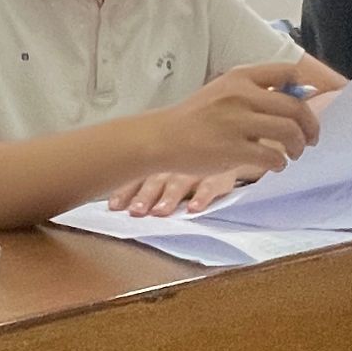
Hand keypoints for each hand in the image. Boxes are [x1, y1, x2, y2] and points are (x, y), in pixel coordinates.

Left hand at [108, 166, 258, 217]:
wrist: (237, 138)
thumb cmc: (197, 152)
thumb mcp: (172, 158)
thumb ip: (149, 173)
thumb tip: (116, 199)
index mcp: (162, 159)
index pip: (139, 175)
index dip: (126, 191)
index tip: (113, 207)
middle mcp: (177, 161)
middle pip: (157, 180)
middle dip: (144, 196)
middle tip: (135, 212)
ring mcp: (200, 166)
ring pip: (181, 183)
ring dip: (170, 198)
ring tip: (160, 212)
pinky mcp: (223, 173)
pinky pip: (212, 185)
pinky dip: (203, 197)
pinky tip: (195, 208)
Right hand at [147, 63, 322, 179]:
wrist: (163, 137)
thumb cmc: (197, 116)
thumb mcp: (223, 90)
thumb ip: (254, 91)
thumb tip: (296, 98)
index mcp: (240, 77)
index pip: (288, 72)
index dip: (306, 89)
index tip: (308, 105)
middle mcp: (241, 95)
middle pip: (295, 107)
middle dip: (310, 126)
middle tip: (311, 139)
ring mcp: (236, 122)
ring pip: (288, 132)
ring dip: (299, 146)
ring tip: (295, 153)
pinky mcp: (233, 149)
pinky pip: (272, 155)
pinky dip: (280, 162)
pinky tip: (276, 164)